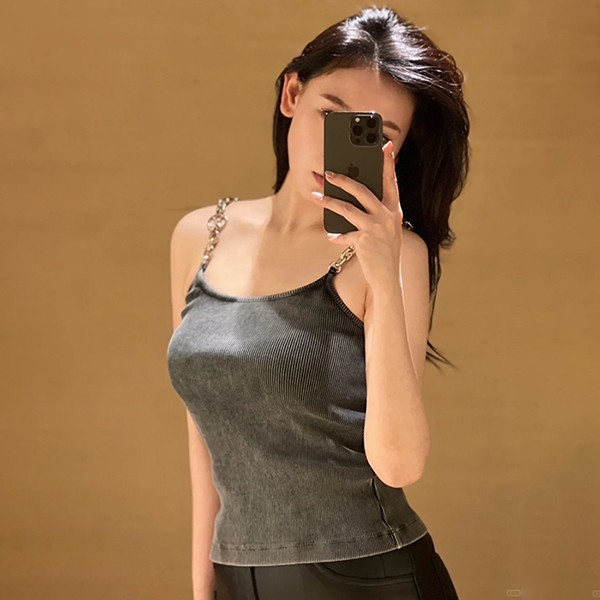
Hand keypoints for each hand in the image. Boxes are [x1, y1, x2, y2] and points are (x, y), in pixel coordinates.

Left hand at [310, 140, 406, 290]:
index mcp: (394, 210)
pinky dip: (337, 235)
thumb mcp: (385, 228)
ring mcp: (376, 228)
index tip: (384, 146)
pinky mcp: (365, 241)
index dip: (387, 163)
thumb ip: (376, 211)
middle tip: (328, 172)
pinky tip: (331, 236)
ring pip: (348, 208)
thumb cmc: (383, 251)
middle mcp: (387, 216)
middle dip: (343, 179)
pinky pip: (345, 234)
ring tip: (316, 195)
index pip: (391, 181)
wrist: (388, 278)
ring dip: (329, 201)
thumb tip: (351, 195)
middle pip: (362, 190)